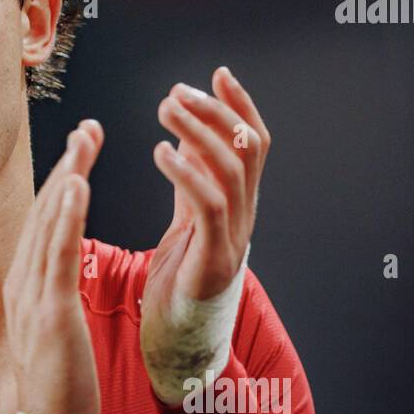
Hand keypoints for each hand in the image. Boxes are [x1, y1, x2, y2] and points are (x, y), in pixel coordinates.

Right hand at [2, 119, 103, 413]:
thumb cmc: (58, 387)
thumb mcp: (52, 331)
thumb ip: (51, 296)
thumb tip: (57, 272)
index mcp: (26, 285)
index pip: (46, 222)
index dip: (63, 181)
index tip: (82, 148)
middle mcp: (23, 283)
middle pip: (46, 212)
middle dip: (68, 166)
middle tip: (89, 126)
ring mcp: (33, 297)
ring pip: (50, 225)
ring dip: (68, 177)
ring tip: (85, 140)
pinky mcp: (50, 314)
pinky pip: (58, 257)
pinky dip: (66, 217)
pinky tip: (77, 185)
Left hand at [142, 66, 269, 341]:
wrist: (179, 341)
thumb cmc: (180, 280)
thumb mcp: (185, 218)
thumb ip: (190, 179)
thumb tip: (188, 133)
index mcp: (239, 204)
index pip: (252, 143)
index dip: (240, 105)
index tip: (218, 72)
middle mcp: (245, 215)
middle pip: (245, 148)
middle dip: (215, 111)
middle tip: (178, 89)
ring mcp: (234, 237)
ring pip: (230, 170)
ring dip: (198, 132)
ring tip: (165, 109)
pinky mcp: (215, 259)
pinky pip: (208, 206)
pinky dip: (186, 173)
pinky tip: (161, 152)